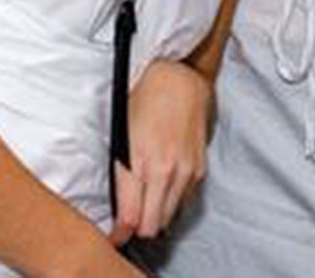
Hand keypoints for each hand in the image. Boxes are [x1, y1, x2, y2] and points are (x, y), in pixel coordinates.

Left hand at [108, 60, 211, 243]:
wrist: (178, 79)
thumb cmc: (144, 102)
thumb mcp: (121, 138)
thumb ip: (122, 178)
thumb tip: (121, 210)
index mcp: (142, 164)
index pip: (131, 219)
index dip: (120, 234)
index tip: (114, 235)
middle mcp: (168, 172)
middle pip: (152, 226)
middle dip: (138, 226)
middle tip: (128, 217)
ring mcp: (187, 172)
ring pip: (170, 217)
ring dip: (156, 215)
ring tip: (145, 201)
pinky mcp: (200, 169)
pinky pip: (184, 200)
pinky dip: (172, 200)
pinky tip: (163, 184)